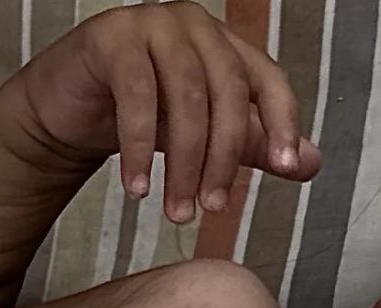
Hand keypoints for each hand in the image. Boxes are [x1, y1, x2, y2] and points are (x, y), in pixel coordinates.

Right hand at [20, 0, 322, 222]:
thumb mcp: (204, 135)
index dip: (283, 122)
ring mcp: (153, 24)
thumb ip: (255, 144)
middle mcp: (195, 25)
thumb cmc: (140, 115)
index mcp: (225, 43)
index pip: (269, 79)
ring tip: (177, 212)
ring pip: (185, 98)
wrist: (68, 109)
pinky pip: (136, 97)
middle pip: (227, 93)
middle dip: (223, 158)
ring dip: (184, 163)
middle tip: (214, 209)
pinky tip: (138, 188)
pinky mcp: (111, 36)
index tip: (289, 168)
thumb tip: (312, 164)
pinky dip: (140, 149)